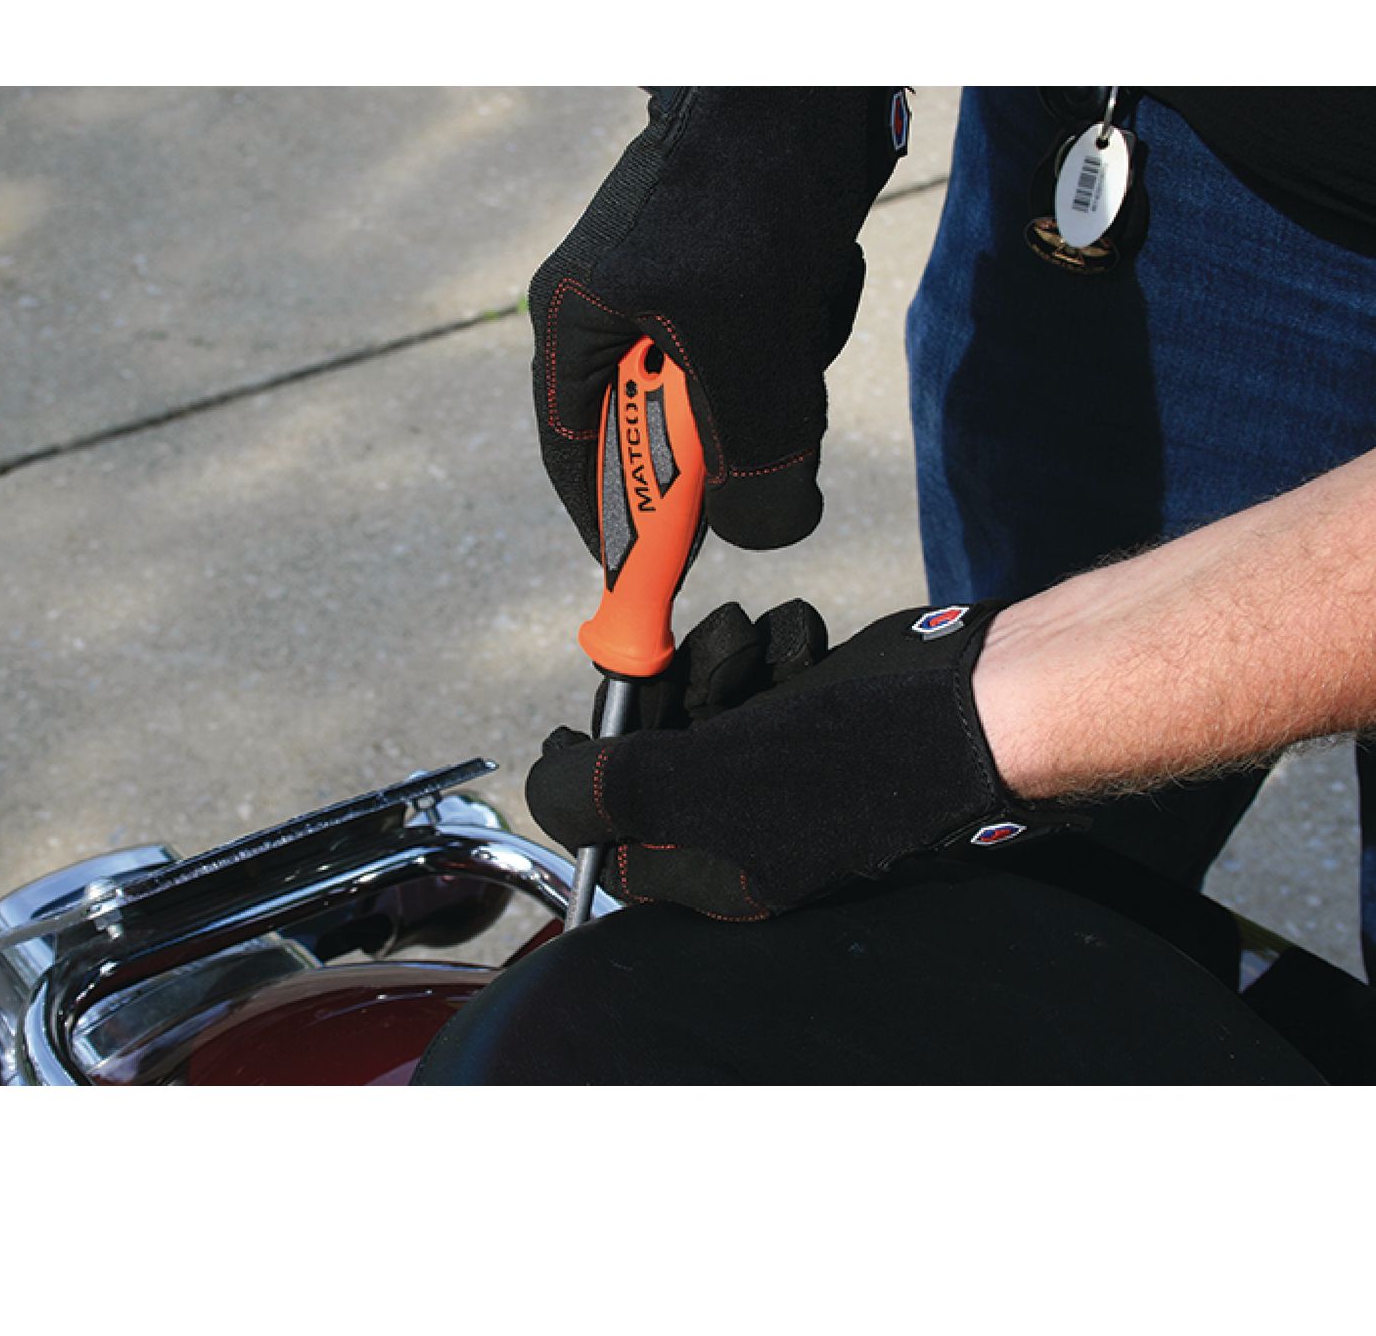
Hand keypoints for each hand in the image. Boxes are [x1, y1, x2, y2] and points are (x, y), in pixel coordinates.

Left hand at [526, 599, 1081, 919]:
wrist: (974, 705)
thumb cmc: (844, 762)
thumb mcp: (696, 783)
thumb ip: (601, 791)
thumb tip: (541, 783)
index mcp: (714, 872)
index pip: (613, 841)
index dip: (581, 780)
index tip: (570, 725)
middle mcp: (745, 831)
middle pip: (656, 761)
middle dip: (664, 696)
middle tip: (686, 658)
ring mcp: (783, 775)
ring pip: (707, 708)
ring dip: (720, 659)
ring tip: (757, 643)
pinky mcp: (817, 723)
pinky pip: (764, 682)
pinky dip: (775, 652)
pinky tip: (803, 644)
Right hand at [530, 88, 907, 553]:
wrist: (807, 80)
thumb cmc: (748, 195)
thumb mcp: (747, 349)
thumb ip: (753, 459)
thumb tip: (771, 530)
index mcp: (577, 329)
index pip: (578, 459)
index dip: (614, 528)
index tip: (650, 581)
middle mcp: (615, 318)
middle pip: (668, 437)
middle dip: (731, 431)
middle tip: (767, 414)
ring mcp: (676, 298)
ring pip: (733, 400)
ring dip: (779, 377)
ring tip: (793, 311)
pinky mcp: (735, 283)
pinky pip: (771, 354)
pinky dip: (800, 338)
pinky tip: (811, 280)